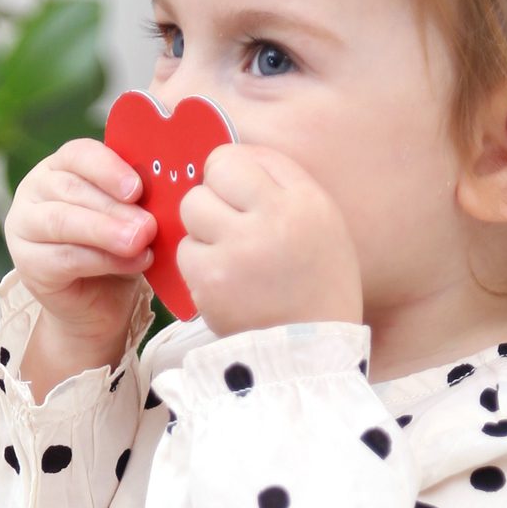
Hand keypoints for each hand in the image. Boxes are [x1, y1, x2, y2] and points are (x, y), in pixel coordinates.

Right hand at [5, 138, 156, 347]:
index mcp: (62, 166)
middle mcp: (35, 190)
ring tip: (140, 242)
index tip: (137, 188)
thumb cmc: (120, 244)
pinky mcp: (27, 264)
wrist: (102, 300)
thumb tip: (165, 193)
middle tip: (148, 224)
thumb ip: (139, 200)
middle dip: (113, 206)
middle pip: (70, 188)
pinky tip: (135, 262)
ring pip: (62, 221)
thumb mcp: (132, 214)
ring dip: (106, 232)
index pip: (78, 154)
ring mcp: (24, 227)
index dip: (108, 168)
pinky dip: (104, 260)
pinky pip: (64, 258)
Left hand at [176, 144, 362, 336]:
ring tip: (232, 254)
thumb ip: (280, 181)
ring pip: (192, 209)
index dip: (234, 174)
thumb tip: (225, 155)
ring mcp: (239, 249)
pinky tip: (224, 279)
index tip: (243, 195)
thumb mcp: (321, 220)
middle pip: (211, 176)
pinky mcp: (211, 281)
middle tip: (235, 226)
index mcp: (304, 200)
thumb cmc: (317, 281)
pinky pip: (185, 250)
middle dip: (216, 197)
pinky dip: (198, 263)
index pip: (241, 154)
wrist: (313, 353)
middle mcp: (273, 217)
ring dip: (204, 229)